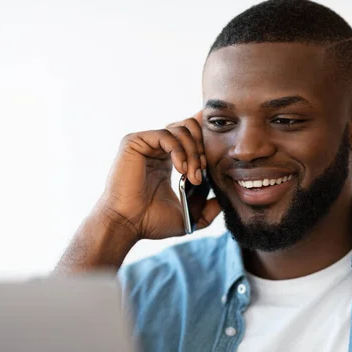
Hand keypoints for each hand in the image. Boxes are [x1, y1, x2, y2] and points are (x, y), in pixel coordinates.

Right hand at [97, 112, 220, 240]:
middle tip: (202, 171)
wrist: (127, 224)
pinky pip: (165, 134)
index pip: (191, 136)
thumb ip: (207, 210)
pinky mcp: (134, 142)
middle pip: (189, 127)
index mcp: (167, 159)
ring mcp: (145, 143)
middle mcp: (155, 148)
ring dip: (193, 152)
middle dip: (202, 147)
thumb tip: (223, 202)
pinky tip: (181, 169)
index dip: (206, 143)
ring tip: (192, 176)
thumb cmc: (150, 222)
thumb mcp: (187, 216)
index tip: (211, 165)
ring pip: (181, 129)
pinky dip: (178, 150)